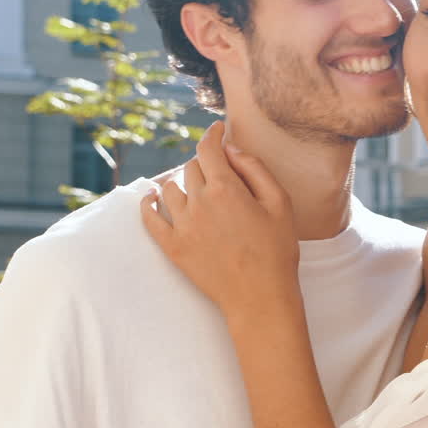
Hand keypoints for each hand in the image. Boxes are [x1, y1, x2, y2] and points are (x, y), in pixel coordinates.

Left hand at [141, 121, 300, 325]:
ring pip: (170, 188)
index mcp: (226, 188)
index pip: (209, 149)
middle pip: (191, 168)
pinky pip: (149, 218)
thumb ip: (256, 170)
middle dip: (205, 163)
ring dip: (181, 182)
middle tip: (218, 170)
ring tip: (193, 186)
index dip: (212, 134)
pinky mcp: (172, 247)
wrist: (260, 297)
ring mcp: (182, 225)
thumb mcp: (280, 204)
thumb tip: (232, 149)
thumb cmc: (277, 251)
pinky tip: (150, 198)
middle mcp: (198, 202)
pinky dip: (147, 204)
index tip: (217, 129)